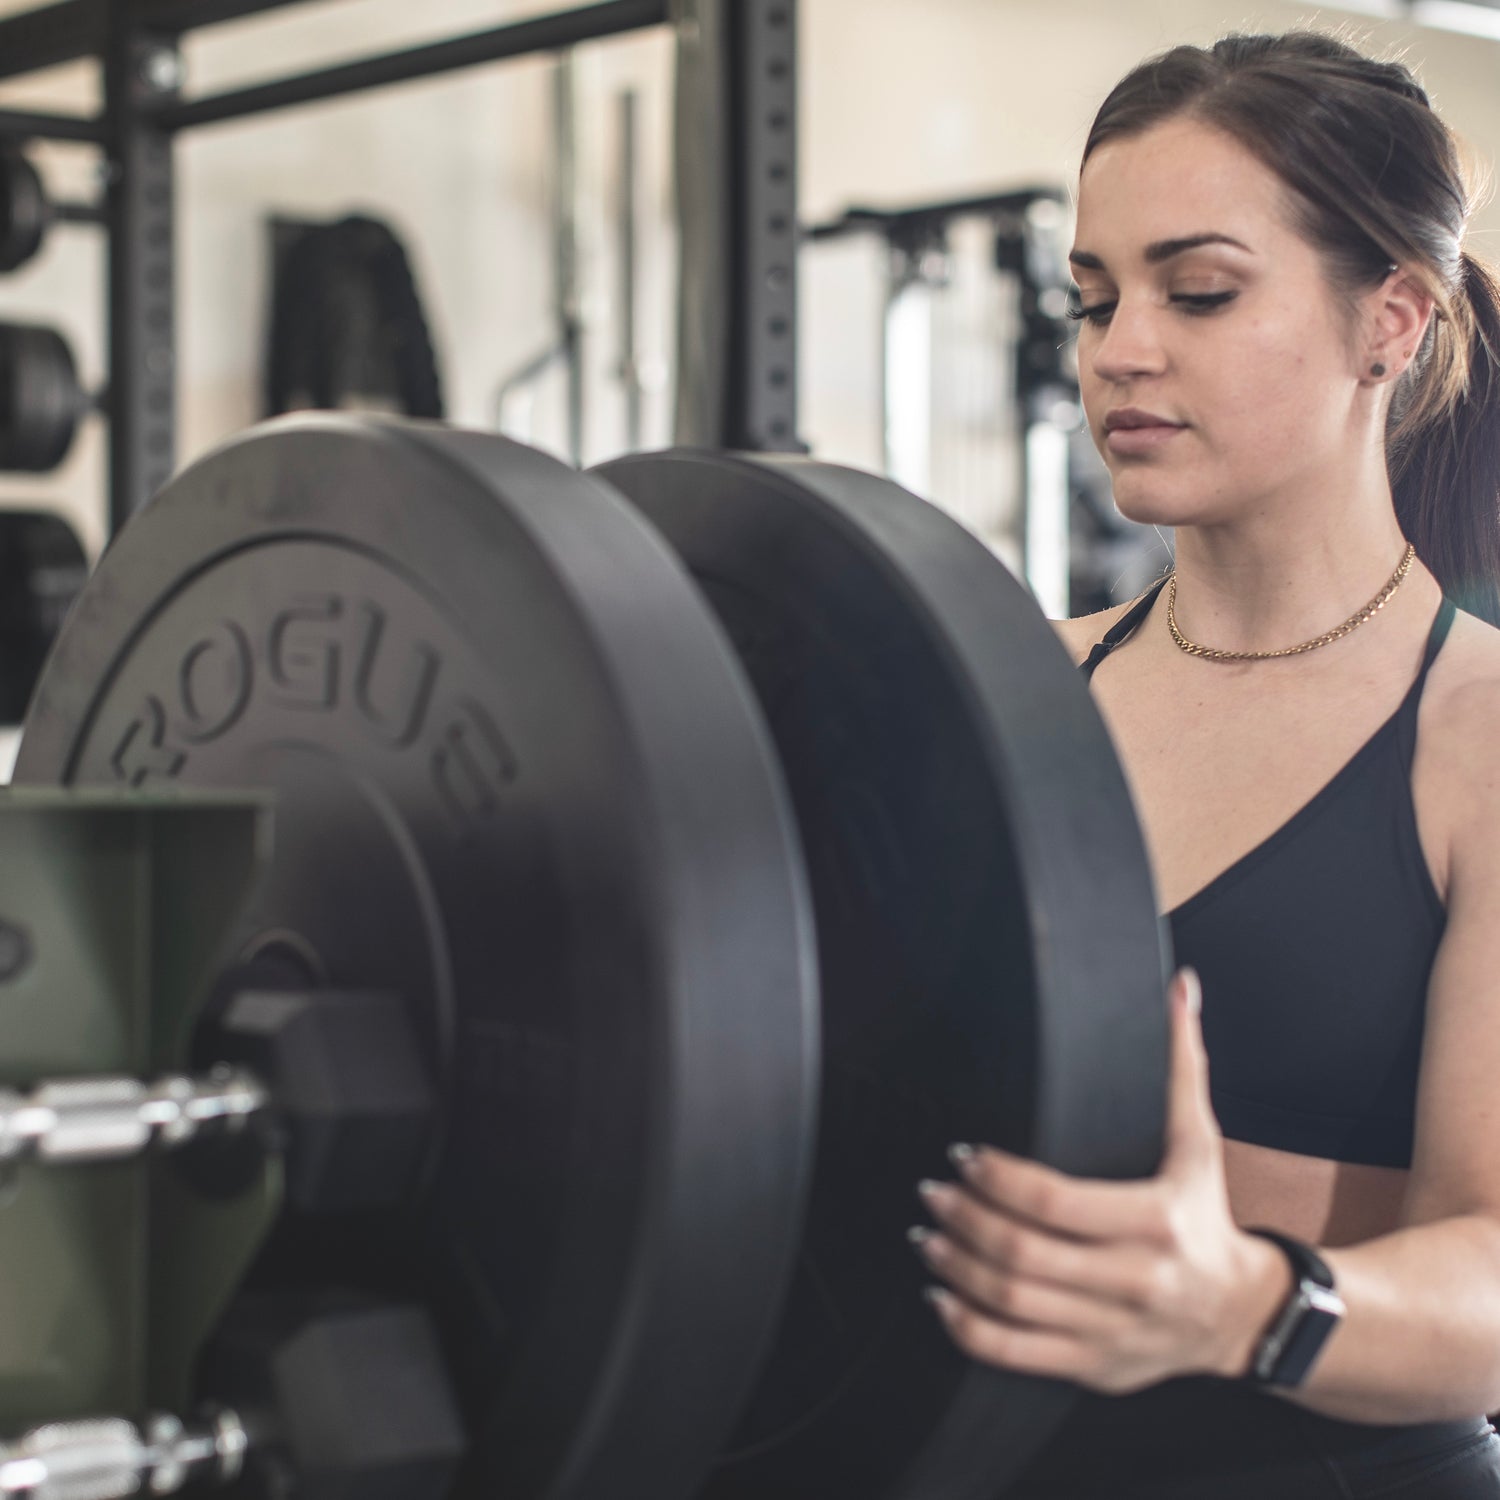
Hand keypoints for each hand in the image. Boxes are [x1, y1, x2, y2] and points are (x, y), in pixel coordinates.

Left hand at [914, 968, 1289, 1394]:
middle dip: (965, 1219)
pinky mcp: (1096, 1367)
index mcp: (1156, 1220)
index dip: (998, 1179)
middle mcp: (1136, 1281)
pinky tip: (941, 1296)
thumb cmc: (1205, 1215)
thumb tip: (1179, 987)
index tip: (964, 1155)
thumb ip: (1181, 1064)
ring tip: (926, 1234)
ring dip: (957, 1267)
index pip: (1056, 1201)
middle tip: (932, 1190)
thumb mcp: (1200, 1140)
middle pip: (1025, 1254)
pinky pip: (1017, 1356)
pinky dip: (969, 1329)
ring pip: (1013, 1305)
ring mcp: (1114, 1331)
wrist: (1244, 1315)